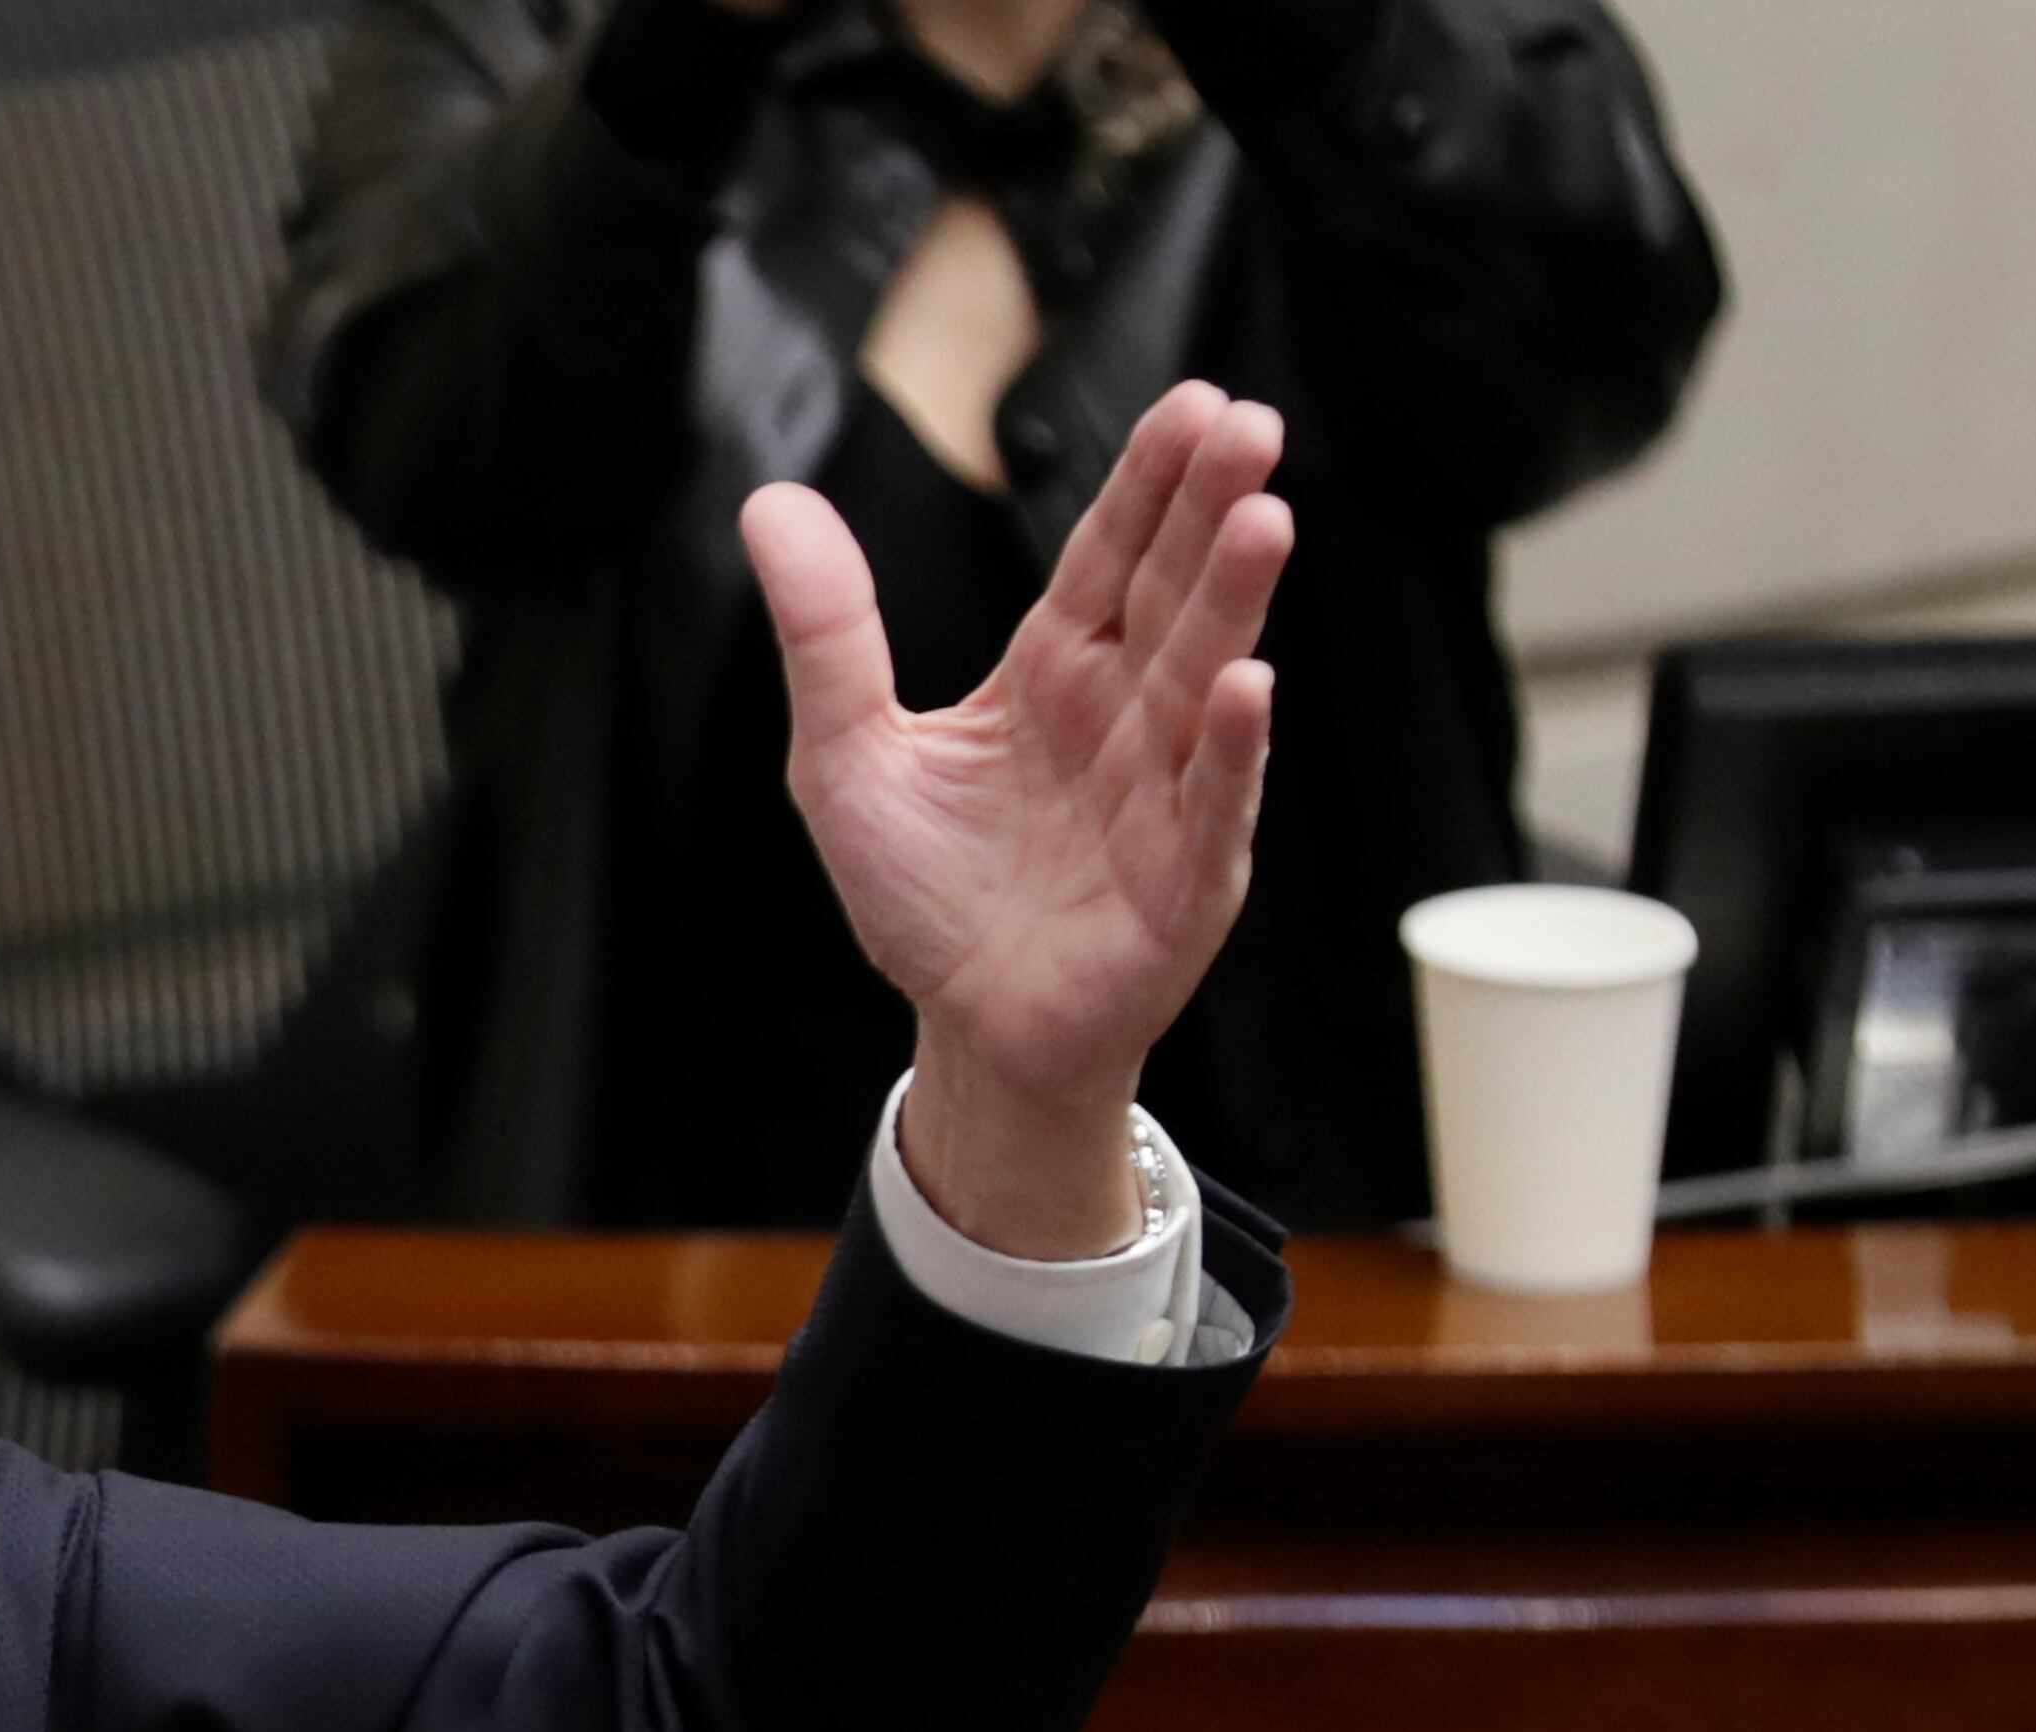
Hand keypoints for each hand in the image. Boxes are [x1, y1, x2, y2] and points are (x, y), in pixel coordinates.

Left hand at [743, 379, 1293, 1255]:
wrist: (969, 1025)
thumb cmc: (923, 891)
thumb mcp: (846, 754)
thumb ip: (827, 633)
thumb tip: (770, 503)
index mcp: (1052, 671)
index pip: (1107, 556)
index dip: (1148, 483)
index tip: (1191, 402)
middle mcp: (1122, 715)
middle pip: (1171, 595)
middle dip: (1211, 512)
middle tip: (1250, 425)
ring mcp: (1165, 790)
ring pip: (1202, 679)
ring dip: (1235, 602)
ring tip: (1265, 518)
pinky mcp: (1186, 876)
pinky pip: (1211, 803)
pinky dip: (1227, 749)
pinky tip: (1244, 686)